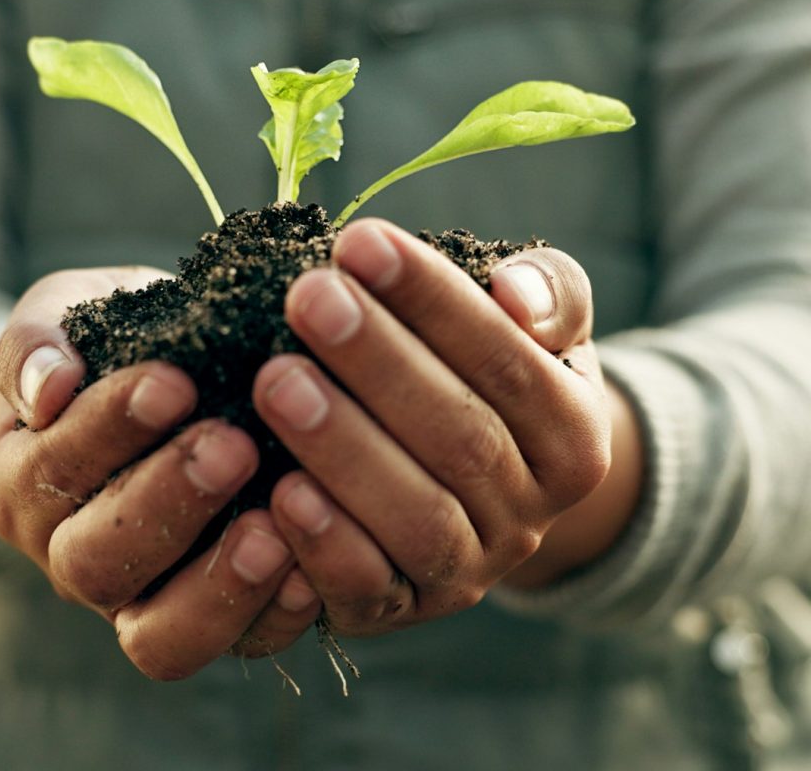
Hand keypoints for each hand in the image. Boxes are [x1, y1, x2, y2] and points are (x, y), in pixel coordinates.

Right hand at [0, 267, 321, 678]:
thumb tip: (49, 387)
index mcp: (28, 483)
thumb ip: (38, 344)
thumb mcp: (65, 318)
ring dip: (216, 583)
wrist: (148, 391)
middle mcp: (72, 556)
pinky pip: (236, 644)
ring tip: (273, 528)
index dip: (108, 430)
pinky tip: (311, 572)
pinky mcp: (211, 621)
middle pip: (97, 561)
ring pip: (157, 634)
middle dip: (165, 504)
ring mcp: (141, 601)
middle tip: (233, 445)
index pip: (54, 471)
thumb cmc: (108, 348)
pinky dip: (273, 616)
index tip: (172, 382)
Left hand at [252, 219, 624, 636]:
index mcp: (574, 436)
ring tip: (277, 380)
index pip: (507, 360)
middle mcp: (531, 515)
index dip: (433, 301)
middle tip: (308, 298)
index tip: (359, 242)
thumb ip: (547, 296)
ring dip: (344, 447)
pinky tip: (278, 491)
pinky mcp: (403, 610)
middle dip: (378, 363)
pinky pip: (369, 590)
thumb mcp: (540, 331)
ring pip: (417, 517)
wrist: (488, 488)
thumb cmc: (494, 381)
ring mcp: (468, 571)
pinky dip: (327, 546)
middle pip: (459, 437)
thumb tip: (514, 292)